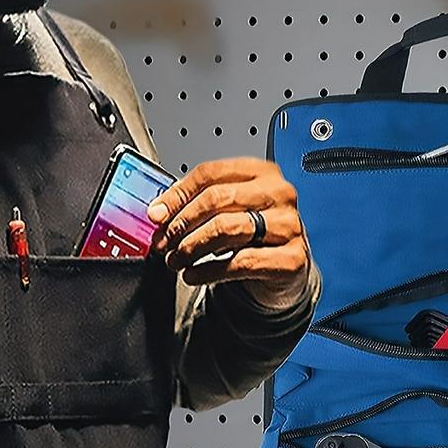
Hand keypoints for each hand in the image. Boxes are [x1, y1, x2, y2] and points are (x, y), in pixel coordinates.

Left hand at [147, 157, 310, 307]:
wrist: (284, 270)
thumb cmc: (253, 237)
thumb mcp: (226, 213)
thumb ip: (194, 205)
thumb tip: (159, 212)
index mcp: (261, 172)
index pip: (210, 174)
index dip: (177, 195)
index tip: (156, 215)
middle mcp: (278, 193)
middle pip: (217, 200)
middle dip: (182, 224)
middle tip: (164, 243)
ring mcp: (288, 225)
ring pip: (227, 229)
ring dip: (192, 247)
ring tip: (176, 260)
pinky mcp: (291, 258)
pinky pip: (240, 263)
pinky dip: (209, 271)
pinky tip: (194, 275)